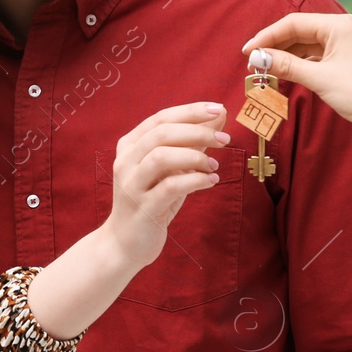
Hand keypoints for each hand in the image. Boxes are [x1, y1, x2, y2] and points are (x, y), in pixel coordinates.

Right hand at [103, 101, 227, 268]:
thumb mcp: (172, 168)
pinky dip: (195, 180)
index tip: (220, 109)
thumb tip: (219, 115)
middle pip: (162, 133)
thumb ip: (192, 141)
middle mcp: (126, 161)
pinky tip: (210, 182)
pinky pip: (171, 186)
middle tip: (225, 138)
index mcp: (130, 145)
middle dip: (198, 132)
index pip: (161, 118)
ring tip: (214, 166)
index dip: (191, 111)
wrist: (127, 242)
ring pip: (161, 156)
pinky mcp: (143, 208)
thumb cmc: (153, 199)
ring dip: (195, 156)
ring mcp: (132, 185)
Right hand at [242, 13, 351, 145]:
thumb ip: (286, 65)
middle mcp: (341, 30)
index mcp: (338, 26)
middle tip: (252, 63)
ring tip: (264, 70)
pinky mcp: (343, 61)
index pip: (293, 24)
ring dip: (284, 57)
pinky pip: (313, 57)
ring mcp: (343, 45)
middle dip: (274, 47)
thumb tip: (257, 58)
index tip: (247, 52)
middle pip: (297, 32)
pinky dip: (297, 65)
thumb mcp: (319, 79)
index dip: (267, 36)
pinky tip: (283, 74)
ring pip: (304, 46)